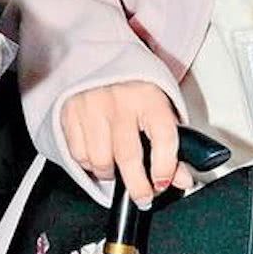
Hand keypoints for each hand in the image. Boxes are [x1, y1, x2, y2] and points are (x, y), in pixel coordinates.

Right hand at [61, 81, 192, 208]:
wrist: (103, 57)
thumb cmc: (136, 88)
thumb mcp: (161, 108)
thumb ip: (172, 144)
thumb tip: (182, 180)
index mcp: (150, 97)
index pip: (163, 139)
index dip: (165, 169)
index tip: (163, 183)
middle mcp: (120, 100)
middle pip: (127, 157)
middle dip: (138, 186)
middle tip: (143, 197)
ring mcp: (92, 106)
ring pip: (100, 161)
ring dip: (110, 174)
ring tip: (119, 169)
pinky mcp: (70, 112)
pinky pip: (78, 154)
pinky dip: (89, 164)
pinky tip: (99, 156)